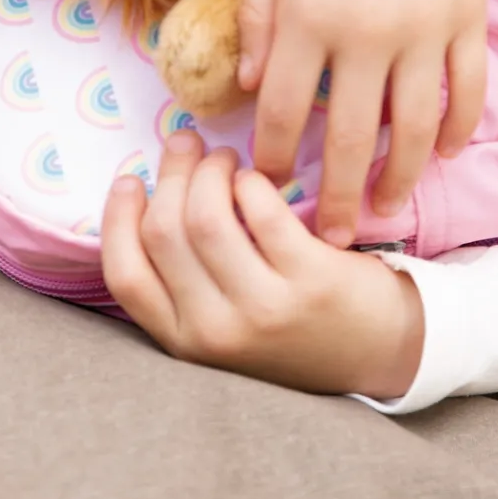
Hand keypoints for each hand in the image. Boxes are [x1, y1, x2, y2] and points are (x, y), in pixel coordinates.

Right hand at [101, 131, 424, 399]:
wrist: (379, 352)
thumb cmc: (292, 328)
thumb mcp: (223, 327)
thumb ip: (184, 283)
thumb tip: (149, 197)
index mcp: (185, 344)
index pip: (126, 275)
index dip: (117, 219)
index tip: (131, 180)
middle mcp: (217, 333)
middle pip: (164, 232)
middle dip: (170, 175)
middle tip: (186, 146)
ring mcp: (264, 310)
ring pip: (206, 216)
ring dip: (210, 170)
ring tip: (223, 158)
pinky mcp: (311, 282)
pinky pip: (262, 211)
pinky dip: (253, 181)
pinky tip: (258, 179)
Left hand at [239, 0, 488, 244]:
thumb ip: (261, 22)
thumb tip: (253, 89)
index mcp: (309, 18)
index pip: (285, 114)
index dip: (274, 160)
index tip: (268, 188)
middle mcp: (367, 36)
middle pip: (348, 140)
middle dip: (334, 197)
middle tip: (326, 238)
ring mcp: (424, 32)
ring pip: (413, 130)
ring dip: (398, 180)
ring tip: (384, 210)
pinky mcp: (468, 20)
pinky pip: (466, 92)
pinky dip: (457, 129)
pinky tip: (442, 154)